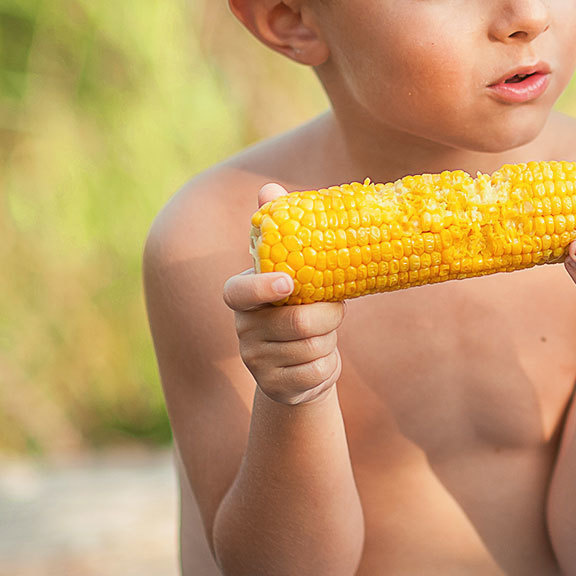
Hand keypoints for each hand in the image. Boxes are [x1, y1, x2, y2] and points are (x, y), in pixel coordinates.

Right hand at [222, 182, 345, 405]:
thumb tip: (267, 187)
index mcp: (243, 297)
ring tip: (323, 334)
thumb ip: (283, 234)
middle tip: (335, 309)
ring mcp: (255, 362)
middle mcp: (242, 330)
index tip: (289, 283)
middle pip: (297, 321)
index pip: (239, 292)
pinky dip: (329, 365)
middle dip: (327, 316)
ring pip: (312, 347)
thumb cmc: (300, 305)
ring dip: (330, 339)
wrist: (300, 365)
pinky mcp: (275, 388)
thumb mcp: (295, 272)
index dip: (262, 288)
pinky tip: (319, 360)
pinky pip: (318, 372)